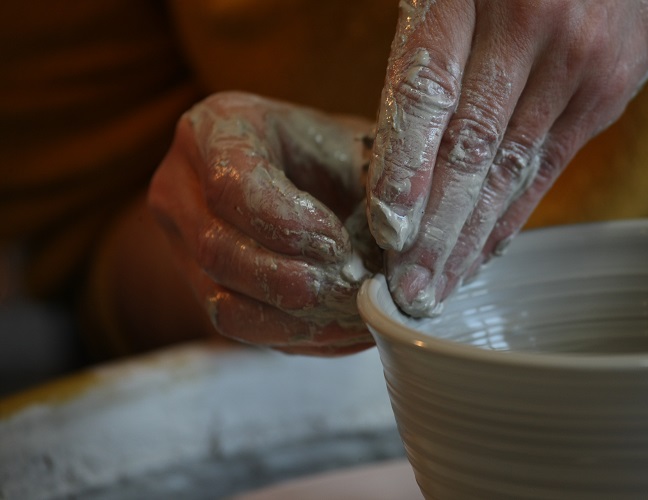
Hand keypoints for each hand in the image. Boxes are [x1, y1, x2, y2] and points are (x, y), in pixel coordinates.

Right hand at [149, 92, 378, 354]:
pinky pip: (237, 327)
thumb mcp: (356, 149)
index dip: (287, 224)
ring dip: (297, 318)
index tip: (338, 241)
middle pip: (218, 250)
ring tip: (354, 313)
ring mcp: (180, 241)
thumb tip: (397, 247)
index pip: (231, 185)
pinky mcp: (198, 286)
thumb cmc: (336, 156)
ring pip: (223, 301)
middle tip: (351, 286)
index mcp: (216, 127)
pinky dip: (295, 336)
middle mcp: (180, 184)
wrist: (311, 174)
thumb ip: (374, 187)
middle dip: (291, 280)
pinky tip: (340, 329)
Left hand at [367, 0, 647, 316]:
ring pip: (508, 169)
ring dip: (468, 239)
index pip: (427, 93)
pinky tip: (482, 254)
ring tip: (437, 288)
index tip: (388, 230)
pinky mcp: (605, 94)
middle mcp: (526, 26)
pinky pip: (547, 168)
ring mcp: (575, 63)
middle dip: (435, 229)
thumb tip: (390, 169)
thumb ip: (422, 61)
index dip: (405, 167)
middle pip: (469, 147)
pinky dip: (510, 218)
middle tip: (408, 288)